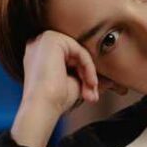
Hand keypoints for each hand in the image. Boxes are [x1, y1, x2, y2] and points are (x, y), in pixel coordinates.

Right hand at [11, 31, 99, 146]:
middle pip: (74, 54)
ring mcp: (43, 40)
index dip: (82, 75)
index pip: (69, 58)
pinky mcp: (51, 39)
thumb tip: (107, 79)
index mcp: (40, 54)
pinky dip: (89, 67)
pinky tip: (90, 83)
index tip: (90, 94)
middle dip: (87, 75)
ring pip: (79, 51)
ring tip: (89, 92)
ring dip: (88, 73)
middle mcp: (39, 44)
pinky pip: (80, 50)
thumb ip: (84, 74)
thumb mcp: (73, 83)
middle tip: (91, 95)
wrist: (42, 106)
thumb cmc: (54, 100)